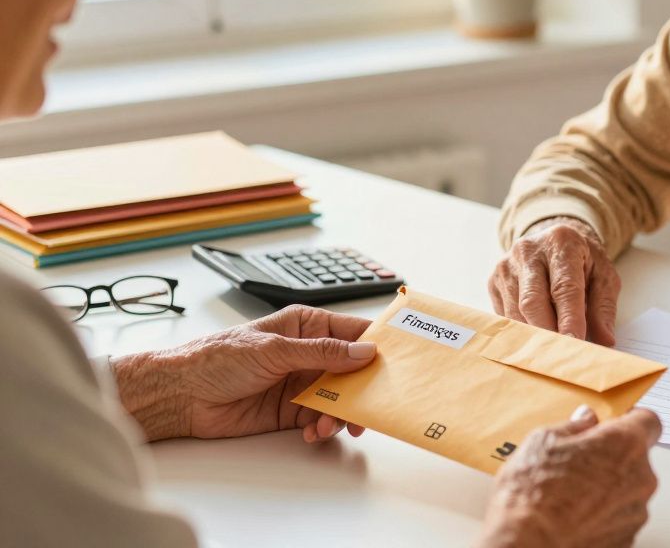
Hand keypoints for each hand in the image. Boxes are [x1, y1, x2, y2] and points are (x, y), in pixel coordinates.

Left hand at [111, 305, 375, 442]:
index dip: (379, 344)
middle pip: (355, 370)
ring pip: (342, 398)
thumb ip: (323, 352)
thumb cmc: (218, 358)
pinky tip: (312, 431)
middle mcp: (310, 354)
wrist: (182, 395)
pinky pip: (322, 419)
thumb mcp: (276, 349)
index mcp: (308, 326)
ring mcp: (302, 383)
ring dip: (343, 413)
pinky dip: (324, 428)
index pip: (355, 331)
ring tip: (331, 424)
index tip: (399, 361)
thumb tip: (364, 351)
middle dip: (365, 388)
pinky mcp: (293, 411)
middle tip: (372, 405)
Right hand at [481, 406, 661, 547]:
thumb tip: (585, 421)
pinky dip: (603, 514)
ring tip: (571, 493)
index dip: (630, 420)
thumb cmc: (535, 494)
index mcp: (625, 444)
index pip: (649, 421)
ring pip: (628, 490)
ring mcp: (636, 512)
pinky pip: (620, 516)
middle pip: (636, 458)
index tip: (613, 423)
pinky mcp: (627, 538)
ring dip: (608, 488)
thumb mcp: (544, 442)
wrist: (530, 542)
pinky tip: (574, 514)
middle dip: (612, 457)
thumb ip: (574, 426)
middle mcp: (640, 478)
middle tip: (579, 461)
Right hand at [489, 216, 621, 344]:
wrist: (554, 240)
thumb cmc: (582, 260)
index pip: (564, 288)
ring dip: (533, 335)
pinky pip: (504, 315)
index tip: (574, 343)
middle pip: (532, 302)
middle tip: (560, 357)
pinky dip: (521, 331)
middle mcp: (529, 251)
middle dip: (546, 333)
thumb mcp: (603, 276)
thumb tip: (604, 340)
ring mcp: (507, 266)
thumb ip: (604, 307)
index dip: (569, 319)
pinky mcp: (494, 281)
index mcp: (561, 243)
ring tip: (550, 350)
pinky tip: (535, 336)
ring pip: (515, 312)